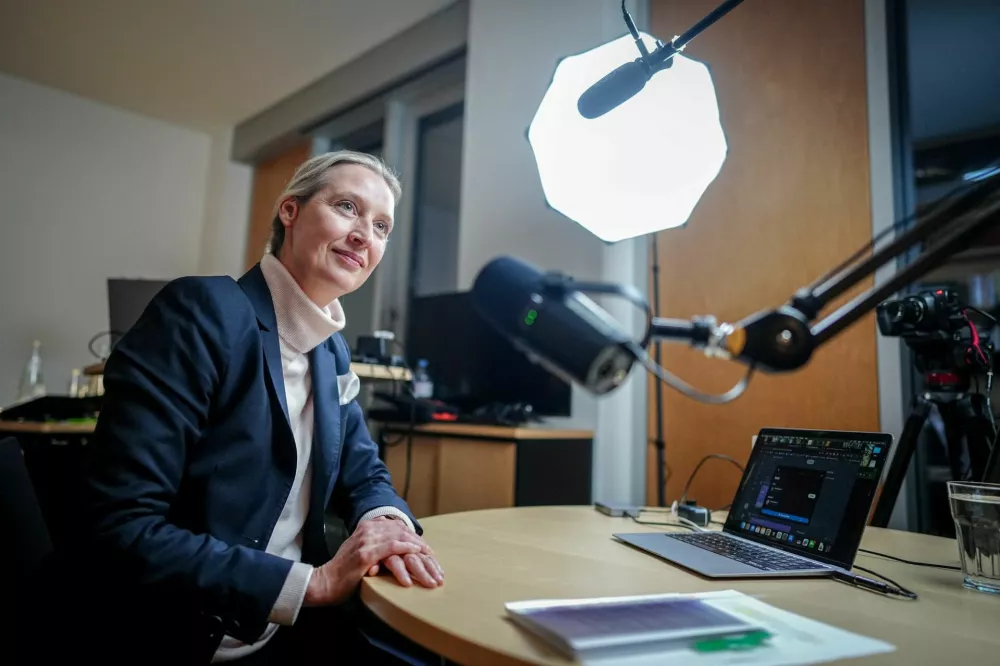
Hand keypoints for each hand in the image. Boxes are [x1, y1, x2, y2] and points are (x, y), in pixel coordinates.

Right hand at [304, 518, 429, 605]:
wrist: (326, 581)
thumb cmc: (344, 570)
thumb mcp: (359, 549)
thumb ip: (374, 542)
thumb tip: (393, 541)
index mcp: (366, 526)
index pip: (395, 525)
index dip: (411, 534)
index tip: (423, 544)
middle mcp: (366, 530)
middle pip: (400, 530)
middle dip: (417, 540)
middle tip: (430, 551)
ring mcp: (366, 540)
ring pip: (399, 537)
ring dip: (416, 545)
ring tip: (428, 553)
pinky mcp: (366, 554)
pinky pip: (391, 547)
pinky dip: (406, 548)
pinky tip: (417, 551)